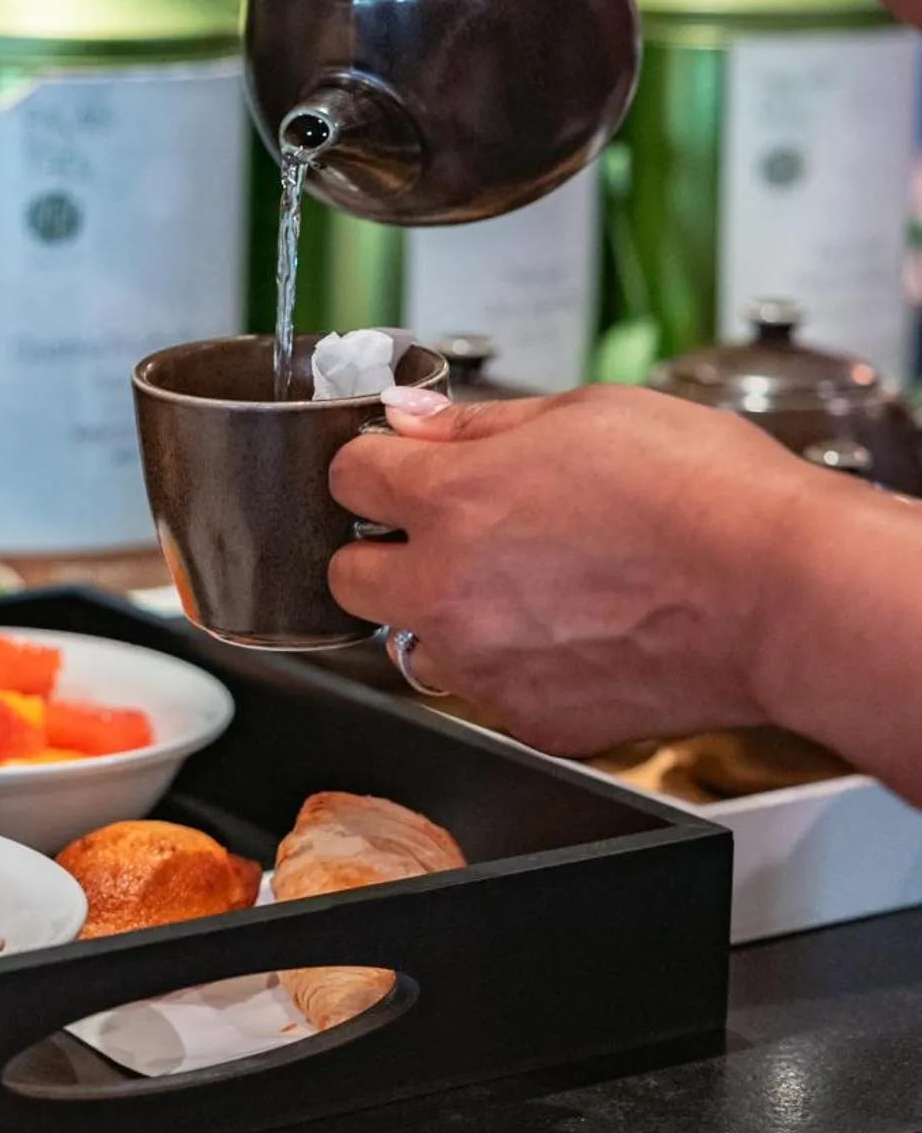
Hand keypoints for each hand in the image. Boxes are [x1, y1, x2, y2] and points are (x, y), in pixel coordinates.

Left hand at [326, 384, 816, 756]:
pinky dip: (511, 663)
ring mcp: (487, 665)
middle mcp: (451, 590)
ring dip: (445, 614)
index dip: (372, 462)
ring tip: (524, 584)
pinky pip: (487, 689)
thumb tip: (411, 422)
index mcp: (452, 501)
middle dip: (381, 549)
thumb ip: (477, 425)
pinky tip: (571, 628)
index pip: (346, 477)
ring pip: (415, 643)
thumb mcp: (586, 413)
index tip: (394, 465)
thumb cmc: (708, 495)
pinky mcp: (531, 719)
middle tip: (440, 531)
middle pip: (347, 576)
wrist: (787, 594)